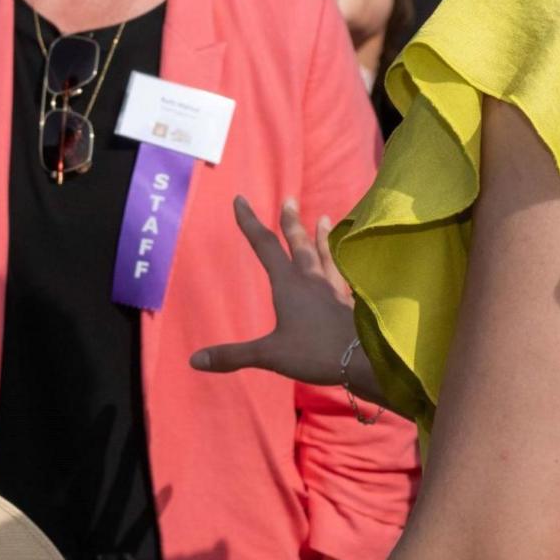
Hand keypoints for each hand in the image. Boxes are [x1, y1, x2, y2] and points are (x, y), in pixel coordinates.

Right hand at [191, 197, 354, 381]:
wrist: (364, 360)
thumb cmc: (315, 352)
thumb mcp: (269, 355)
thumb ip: (233, 355)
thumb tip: (195, 360)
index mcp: (289, 285)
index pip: (264, 246)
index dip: (250, 222)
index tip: (241, 200)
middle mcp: (312, 279)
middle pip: (299, 244)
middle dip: (290, 222)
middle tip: (289, 200)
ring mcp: (334, 289)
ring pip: (326, 255)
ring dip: (321, 237)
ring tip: (324, 218)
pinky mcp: (350, 303)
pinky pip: (343, 276)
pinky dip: (341, 265)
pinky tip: (344, 267)